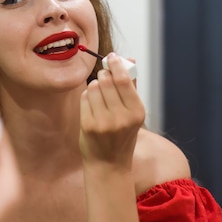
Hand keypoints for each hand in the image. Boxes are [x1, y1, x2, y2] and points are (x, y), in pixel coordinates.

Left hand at [79, 53, 144, 170]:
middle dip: (103, 75)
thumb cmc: (122, 135)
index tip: (112, 57)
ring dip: (94, 86)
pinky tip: (92, 106)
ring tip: (99, 96)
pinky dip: (87, 97)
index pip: (124, 79)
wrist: (109, 164)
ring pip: (93, 87)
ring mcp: (104, 122)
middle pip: (105, 80)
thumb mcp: (133, 113)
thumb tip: (130, 59)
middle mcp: (122, 117)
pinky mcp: (88, 125)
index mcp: (137, 112)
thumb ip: (132, 86)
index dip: (116, 64)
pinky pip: (84, 98)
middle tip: (104, 77)